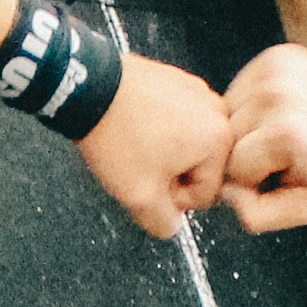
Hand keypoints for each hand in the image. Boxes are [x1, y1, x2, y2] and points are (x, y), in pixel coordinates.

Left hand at [77, 56, 233, 233]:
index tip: (149, 186)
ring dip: (162, 153)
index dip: (172, 200)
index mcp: (218, 140)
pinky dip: (155, 128)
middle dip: (169, 175)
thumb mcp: (139, 197)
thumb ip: (163, 223)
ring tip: (134, 146)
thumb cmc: (116, 134)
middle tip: (139, 167)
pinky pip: (173, 120)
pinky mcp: (176, 81)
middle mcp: (215, 112)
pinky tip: (133, 128)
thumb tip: (171, 225)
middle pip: (199, 168)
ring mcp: (196, 93)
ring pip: (185, 145)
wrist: (88, 90)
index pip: (206, 195)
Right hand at [219, 44, 306, 231]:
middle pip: (230, 136)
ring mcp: (277, 71)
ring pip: (231, 111)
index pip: (234, 165)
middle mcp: (279, 95)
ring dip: (250, 125)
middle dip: (248, 150)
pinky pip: (242, 88)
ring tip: (282, 131)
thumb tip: (228, 194)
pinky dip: (254, 103)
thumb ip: (258, 214)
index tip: (276, 172)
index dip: (252, 177)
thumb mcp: (305, 207)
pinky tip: (280, 111)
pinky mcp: (276, 57)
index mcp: (286, 132)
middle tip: (280, 152)